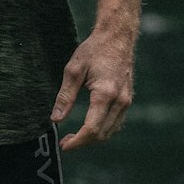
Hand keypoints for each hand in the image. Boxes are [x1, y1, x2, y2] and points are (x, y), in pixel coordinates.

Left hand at [50, 27, 133, 151]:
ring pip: (110, 131)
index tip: (63, 146)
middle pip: (102, 135)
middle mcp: (120, 101)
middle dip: (83, 142)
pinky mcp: (128, 100)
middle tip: (64, 141)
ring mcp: (126, 101)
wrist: (117, 37)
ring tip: (73, 136)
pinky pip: (116, 123)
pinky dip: (102, 130)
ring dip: (93, 138)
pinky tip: (88, 126)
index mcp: (105, 94)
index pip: (92, 129)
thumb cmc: (94, 50)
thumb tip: (55, 119)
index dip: (77, 142)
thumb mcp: (73, 70)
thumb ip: (65, 97)